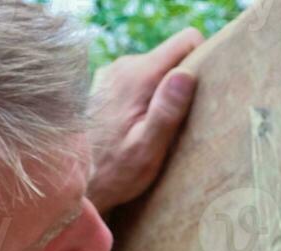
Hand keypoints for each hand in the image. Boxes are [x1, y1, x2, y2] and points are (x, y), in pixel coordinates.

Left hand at [86, 28, 202, 214]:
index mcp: (138, 76)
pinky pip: (142, 78)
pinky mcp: (109, 82)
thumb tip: (185, 74)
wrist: (76, 180)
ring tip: (159, 127)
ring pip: (158, 68)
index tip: (204, 91)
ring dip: (167, 92)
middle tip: (181, 120)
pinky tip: (141, 124)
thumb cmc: (116, 172)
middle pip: (173, 55)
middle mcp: (124, 65)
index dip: (203, 60)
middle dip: (185, 82)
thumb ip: (166, 111)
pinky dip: (150, 96)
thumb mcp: (147, 149)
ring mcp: (114, 72)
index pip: (186, 40)